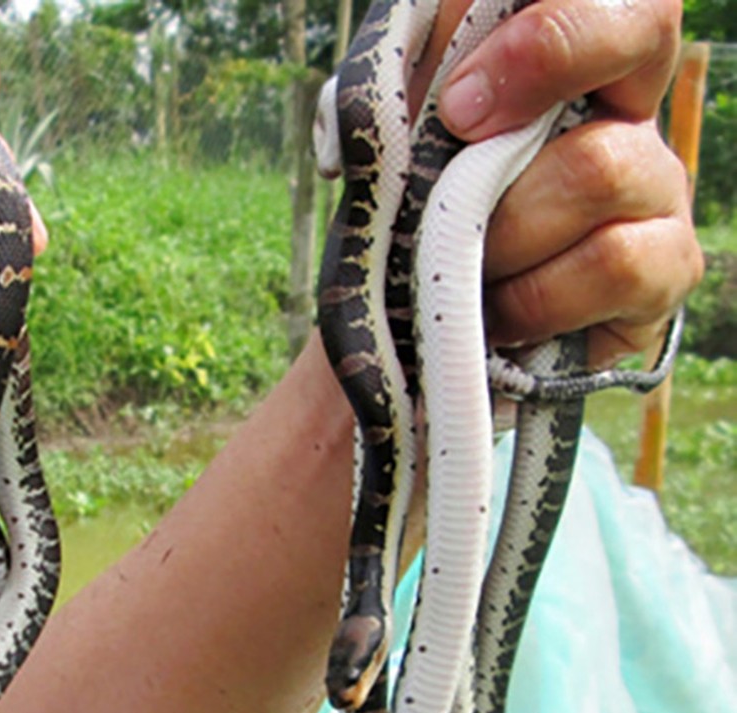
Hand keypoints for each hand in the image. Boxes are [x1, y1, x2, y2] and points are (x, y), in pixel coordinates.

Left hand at [418, 0, 701, 367]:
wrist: (420, 331)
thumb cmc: (411, 220)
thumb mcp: (399, 135)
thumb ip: (415, 73)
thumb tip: (423, 60)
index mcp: (561, 61)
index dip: (549, 24)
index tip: (457, 102)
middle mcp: (624, 107)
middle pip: (638, 31)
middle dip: (533, 74)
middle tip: (452, 148)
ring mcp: (656, 184)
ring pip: (598, 165)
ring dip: (501, 226)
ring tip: (460, 263)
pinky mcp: (665, 270)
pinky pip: (613, 263)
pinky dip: (533, 296)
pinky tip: (499, 312)